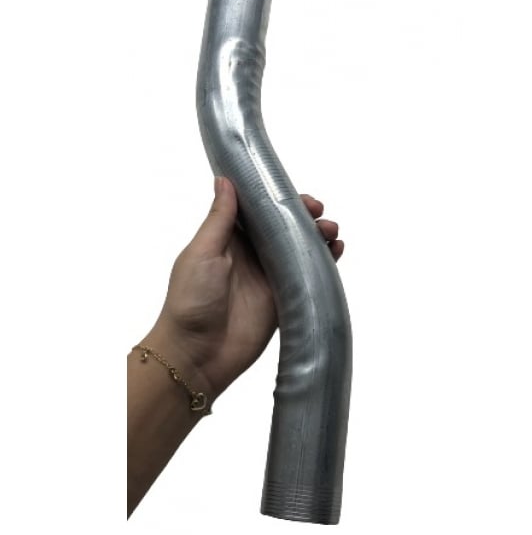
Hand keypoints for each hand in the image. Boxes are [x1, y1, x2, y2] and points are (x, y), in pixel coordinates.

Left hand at [146, 177, 343, 398]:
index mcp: (229, 238)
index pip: (259, 210)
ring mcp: (269, 276)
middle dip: (304, 216)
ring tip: (331, 231)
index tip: (297, 193)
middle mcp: (252, 254)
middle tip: (318, 212)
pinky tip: (336, 251)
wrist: (197, 354)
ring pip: (300, 248)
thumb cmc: (191, 300)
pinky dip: (324, 263)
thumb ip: (219, 219)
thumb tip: (225, 180)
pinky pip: (307, 275)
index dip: (279, 198)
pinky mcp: (284, 298)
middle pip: (284, 227)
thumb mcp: (203, 252)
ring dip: (317, 236)